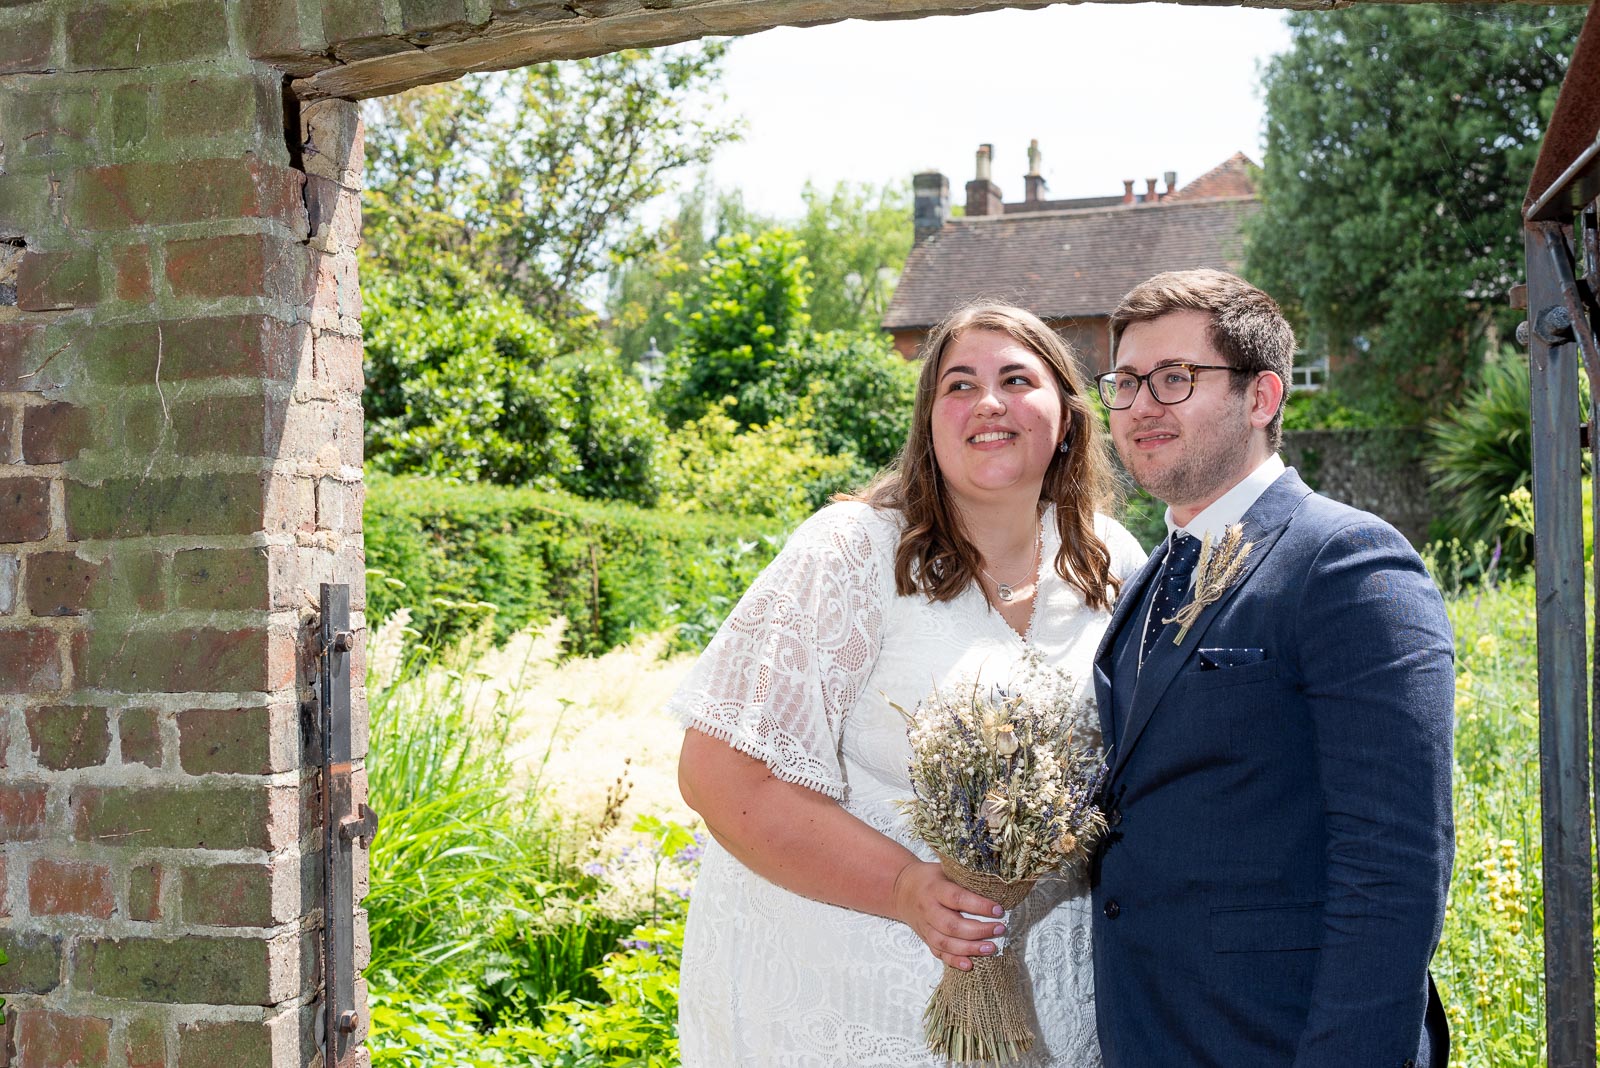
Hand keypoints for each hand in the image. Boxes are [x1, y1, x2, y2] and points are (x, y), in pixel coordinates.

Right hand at [890, 861, 1005, 969]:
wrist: (901, 889)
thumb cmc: (930, 878)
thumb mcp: (945, 870)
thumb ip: (965, 879)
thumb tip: (996, 886)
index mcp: (934, 889)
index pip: (957, 899)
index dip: (979, 906)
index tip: (998, 910)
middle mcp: (928, 909)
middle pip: (952, 926)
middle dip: (978, 930)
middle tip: (999, 929)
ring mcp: (925, 927)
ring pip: (945, 943)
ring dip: (970, 949)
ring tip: (991, 948)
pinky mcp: (925, 939)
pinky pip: (938, 953)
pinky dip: (954, 961)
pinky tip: (970, 965)